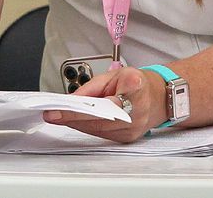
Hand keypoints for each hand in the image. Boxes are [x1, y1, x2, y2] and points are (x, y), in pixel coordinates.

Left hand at [42, 66, 166, 142]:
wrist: (160, 97)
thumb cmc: (138, 82)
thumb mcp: (113, 74)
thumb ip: (91, 88)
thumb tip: (70, 100)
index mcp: (135, 87)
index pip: (105, 100)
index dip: (82, 107)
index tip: (63, 106)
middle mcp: (136, 111)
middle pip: (99, 119)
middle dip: (72, 117)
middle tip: (52, 114)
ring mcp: (133, 128)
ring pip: (98, 129)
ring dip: (76, 123)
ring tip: (58, 116)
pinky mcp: (128, 138)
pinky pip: (103, 135)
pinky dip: (87, 127)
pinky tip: (75, 121)